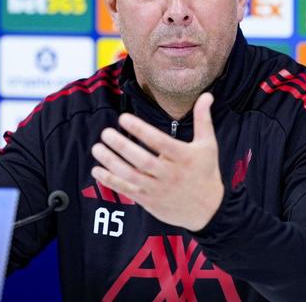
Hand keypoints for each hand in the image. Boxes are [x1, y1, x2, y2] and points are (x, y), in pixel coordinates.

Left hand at [91, 92, 223, 231]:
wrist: (208, 210)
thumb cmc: (205, 171)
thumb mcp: (208, 145)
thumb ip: (203, 119)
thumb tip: (206, 95)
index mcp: (183, 157)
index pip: (160, 142)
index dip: (141, 130)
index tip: (123, 117)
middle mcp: (170, 174)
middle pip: (142, 160)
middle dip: (122, 146)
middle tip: (105, 133)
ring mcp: (158, 189)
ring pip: (131, 176)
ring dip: (111, 163)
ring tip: (97, 148)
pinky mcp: (149, 201)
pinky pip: (127, 190)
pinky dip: (111, 181)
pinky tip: (97, 170)